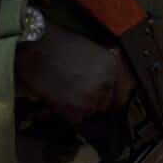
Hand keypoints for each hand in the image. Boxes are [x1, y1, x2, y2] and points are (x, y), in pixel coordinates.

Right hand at [16, 21, 133, 123]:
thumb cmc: (61, 44)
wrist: (35, 49)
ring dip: (85, 107)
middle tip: (85, 93)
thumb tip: (113, 78)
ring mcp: (89, 100)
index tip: (111, 95)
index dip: (118, 94)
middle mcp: (106, 86)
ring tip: (71, 95)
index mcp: (114, 68)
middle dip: (100, 101)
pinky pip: (77, 118)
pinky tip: (62, 99)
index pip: (127, 92)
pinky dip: (70, 112)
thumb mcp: (94, 50)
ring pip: (93, 112)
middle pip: (109, 105)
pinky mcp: (71, 111)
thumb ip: (107, 67)